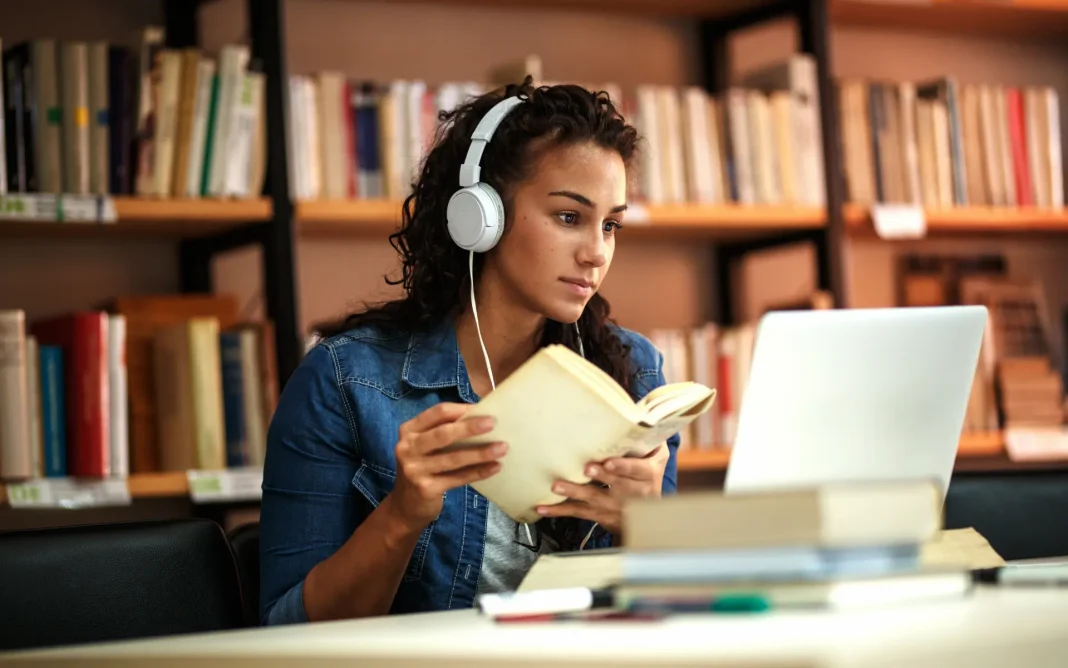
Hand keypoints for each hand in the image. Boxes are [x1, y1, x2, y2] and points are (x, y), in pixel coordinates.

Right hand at [389, 403, 505, 532]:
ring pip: (453, 458)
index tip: (484, 409)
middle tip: (493, 423)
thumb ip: (444, 431)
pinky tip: (495, 467)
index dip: (461, 410)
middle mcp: (407, 448)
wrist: (406, 506)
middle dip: (470, 427)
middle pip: (443, 434)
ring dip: (480, 452)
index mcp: (409, 430)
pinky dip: (478, 472)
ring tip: (502, 448)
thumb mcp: (425, 446)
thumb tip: (481, 417)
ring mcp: (414, 470)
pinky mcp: (426, 489)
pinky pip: (458, 478)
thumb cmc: (423, 468)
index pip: (437, 413)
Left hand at [535, 444, 669, 535]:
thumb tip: (642, 414)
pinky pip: (579, 513)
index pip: (636, 470)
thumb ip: (650, 439)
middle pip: (615, 484)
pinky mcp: (601, 515)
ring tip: (557, 486)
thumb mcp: (657, 457)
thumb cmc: (648, 476)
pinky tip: (543, 508)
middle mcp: (633, 493)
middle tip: (585, 469)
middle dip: (600, 477)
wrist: (650, 516)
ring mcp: (615, 506)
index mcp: (647, 474)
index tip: (609, 463)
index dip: (623, 467)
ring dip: (575, 492)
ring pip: (594, 498)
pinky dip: (560, 511)